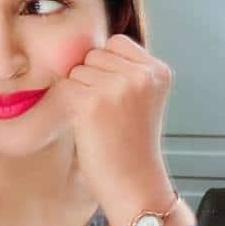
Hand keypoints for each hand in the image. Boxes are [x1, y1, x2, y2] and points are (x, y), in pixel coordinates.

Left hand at [51, 34, 174, 218]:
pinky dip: (69, 107)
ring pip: (77, 70)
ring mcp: (118, 86)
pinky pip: (65, 88)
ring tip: (100, 121)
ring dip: (80, 93)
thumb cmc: (133, 144)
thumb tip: (86, 48)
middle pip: (94, 54)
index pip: (116, 42)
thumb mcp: (145, 98)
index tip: (118, 97)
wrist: (135, 183)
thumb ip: (128, 70)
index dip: (108, 66)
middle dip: (93, 79)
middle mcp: (142, 74)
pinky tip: (87, 126)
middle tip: (109, 113)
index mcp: (159, 71)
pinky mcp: (92, 101)